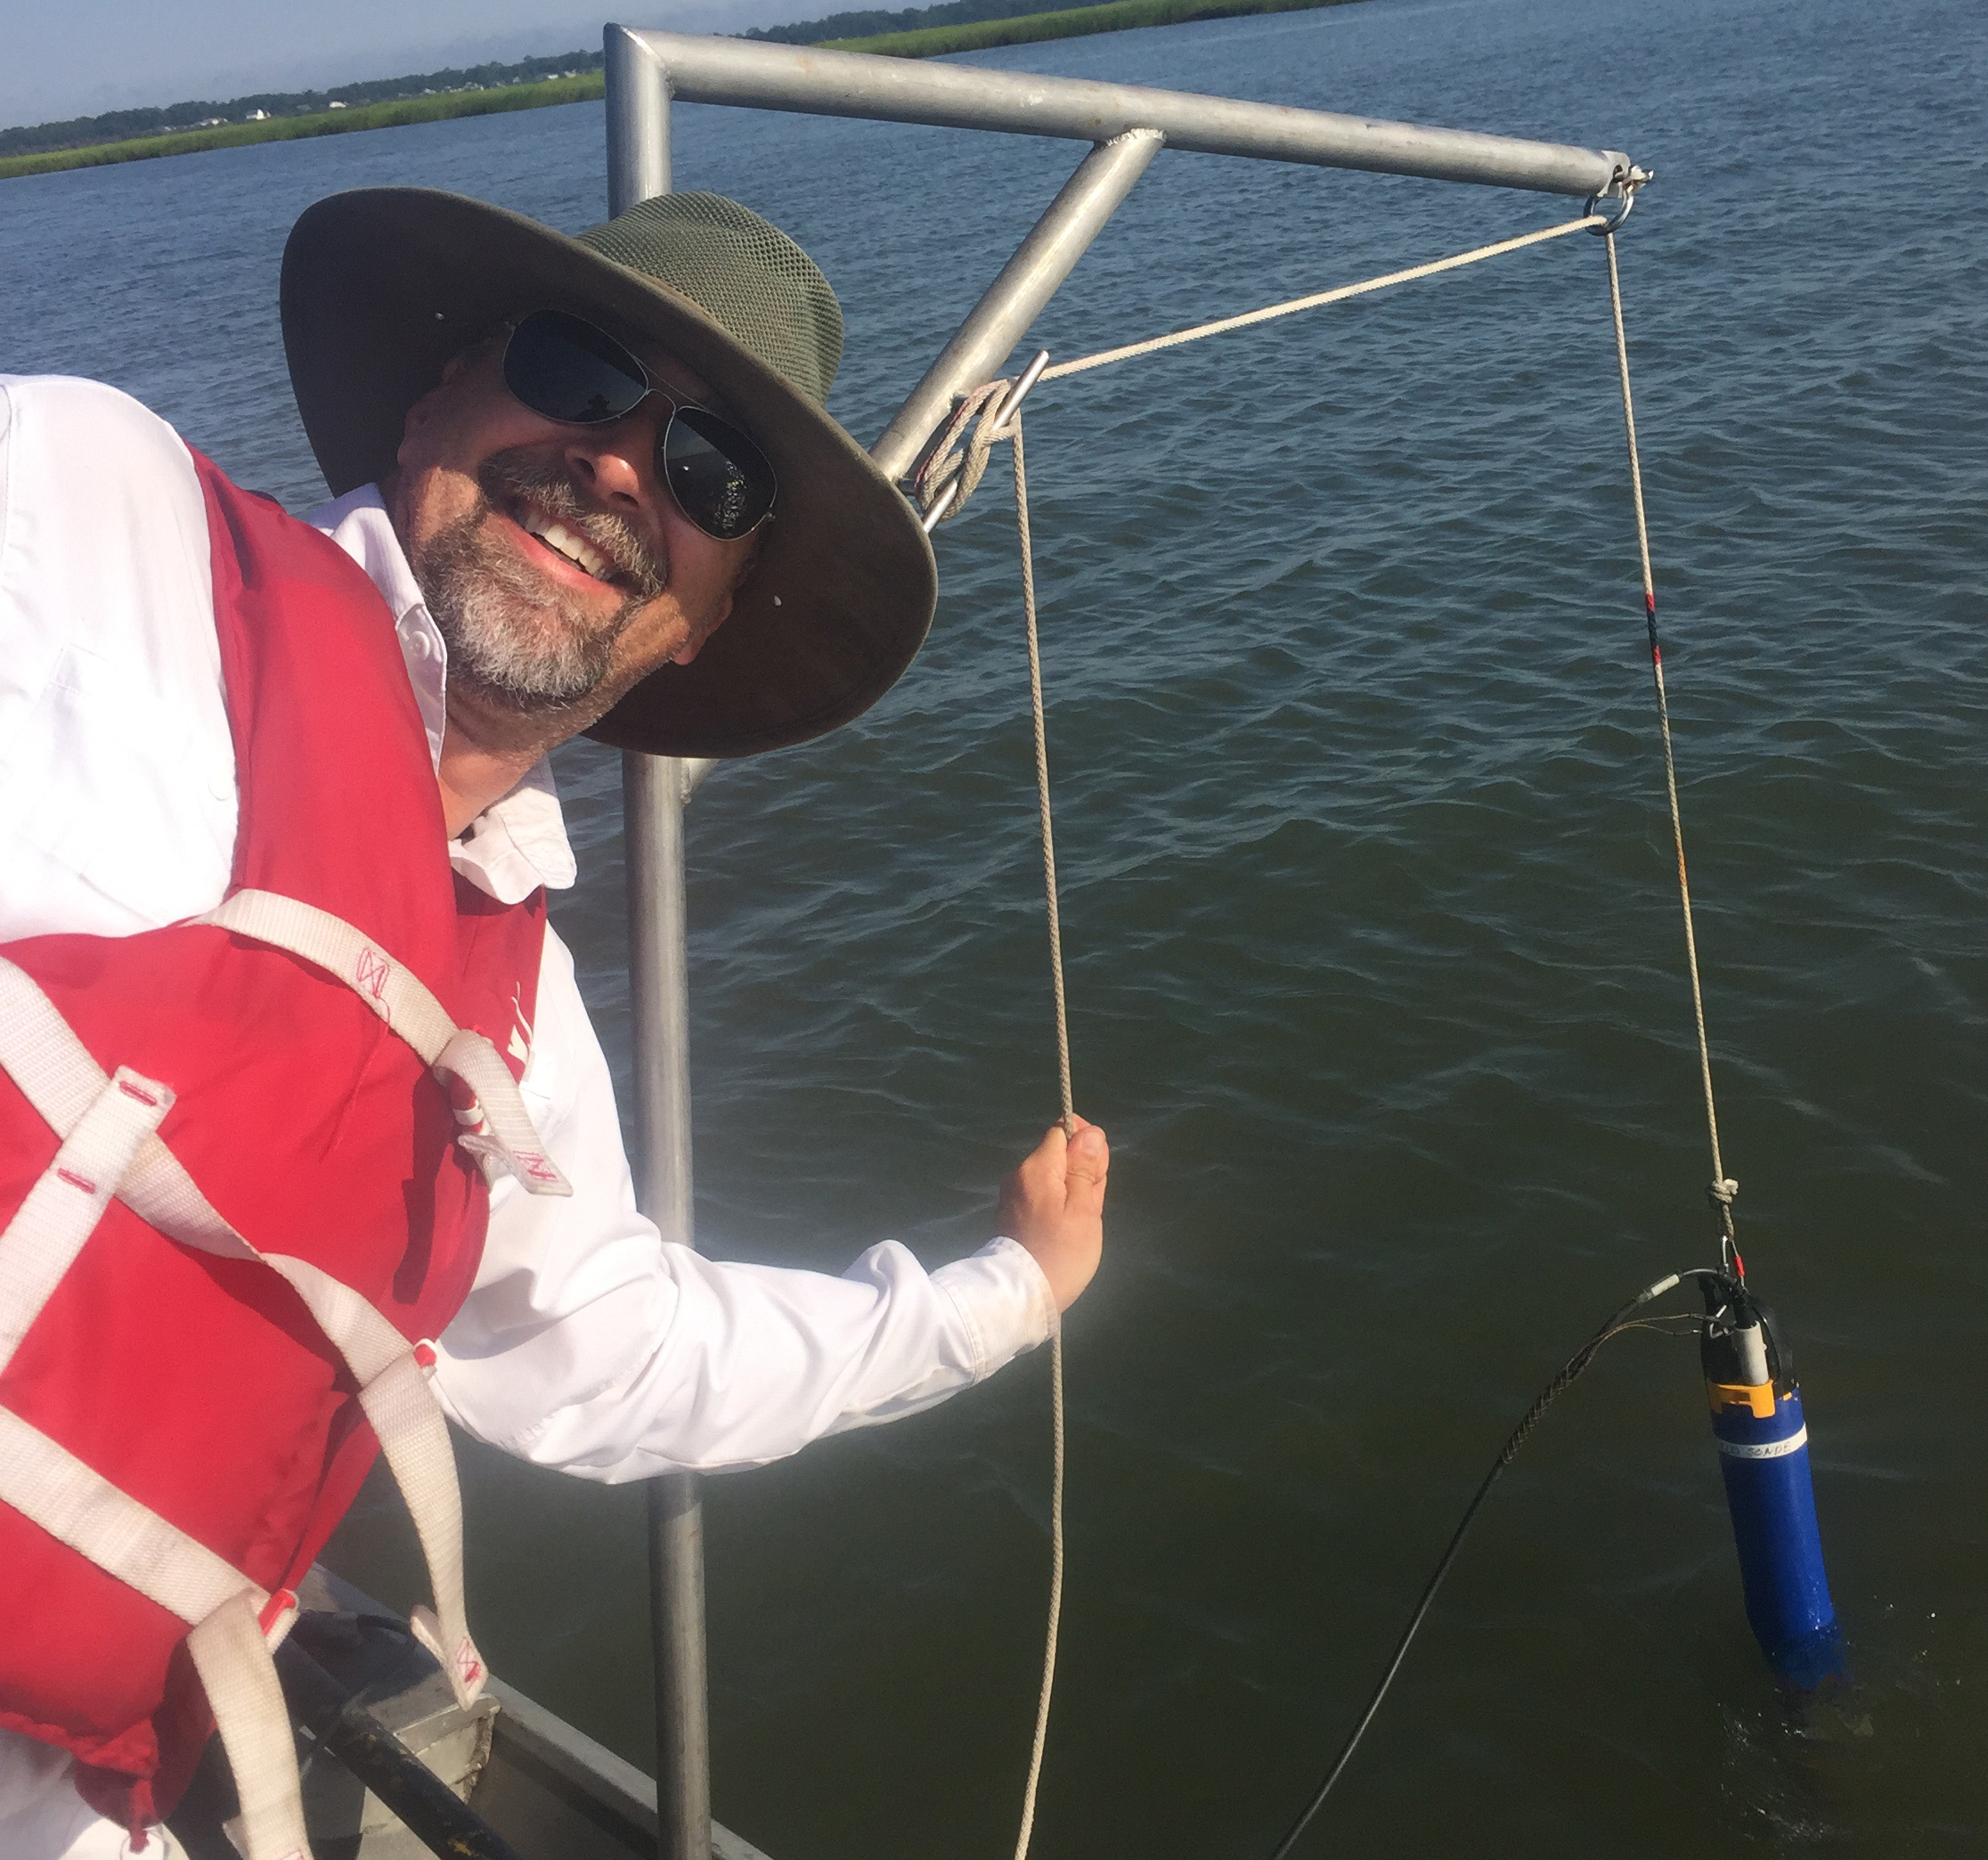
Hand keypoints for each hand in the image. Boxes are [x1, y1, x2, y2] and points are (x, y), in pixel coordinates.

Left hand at [998, 1116, 1108, 1311]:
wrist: (1021, 1297)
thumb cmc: (1060, 1253)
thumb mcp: (1084, 1210)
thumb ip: (1085, 1168)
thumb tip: (1090, 1133)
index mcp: (1036, 1168)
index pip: (1062, 1131)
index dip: (1085, 1143)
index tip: (1098, 1170)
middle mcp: (1019, 1176)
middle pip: (1058, 1155)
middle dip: (1082, 1172)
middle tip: (1091, 1206)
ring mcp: (1014, 1196)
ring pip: (1053, 1178)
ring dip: (1073, 1192)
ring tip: (1081, 1223)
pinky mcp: (1013, 1215)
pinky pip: (1043, 1197)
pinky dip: (1059, 1206)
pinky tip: (1068, 1230)